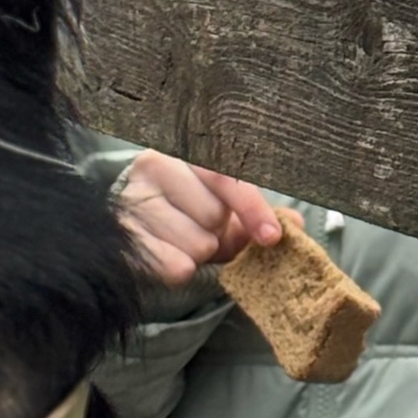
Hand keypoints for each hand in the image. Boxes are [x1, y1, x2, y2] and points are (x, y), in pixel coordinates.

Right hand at [116, 149, 283, 286]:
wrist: (138, 224)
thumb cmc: (191, 211)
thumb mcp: (227, 206)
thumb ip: (261, 213)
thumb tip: (296, 225)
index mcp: (188, 148)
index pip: (227, 176)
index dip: (252, 208)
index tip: (271, 237)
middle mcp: (156, 163)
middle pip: (213, 214)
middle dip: (218, 233)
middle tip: (206, 231)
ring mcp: (133, 197)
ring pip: (195, 243)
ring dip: (199, 252)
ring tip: (186, 241)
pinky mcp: (120, 232)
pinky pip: (170, 264)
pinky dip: (181, 269)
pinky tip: (176, 259)